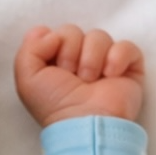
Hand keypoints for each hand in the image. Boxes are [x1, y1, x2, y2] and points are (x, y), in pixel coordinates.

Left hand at [14, 25, 144, 126]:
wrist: (86, 123)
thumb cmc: (56, 107)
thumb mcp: (27, 80)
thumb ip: (29, 49)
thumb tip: (49, 32)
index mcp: (55, 65)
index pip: (56, 33)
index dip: (55, 43)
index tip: (55, 66)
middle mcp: (78, 62)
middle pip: (75, 31)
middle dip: (71, 51)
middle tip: (72, 76)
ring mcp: (104, 64)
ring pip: (99, 36)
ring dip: (91, 58)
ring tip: (90, 81)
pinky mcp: (128, 68)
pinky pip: (126, 46)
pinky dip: (118, 57)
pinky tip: (111, 75)